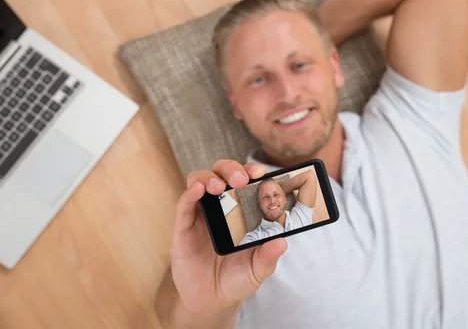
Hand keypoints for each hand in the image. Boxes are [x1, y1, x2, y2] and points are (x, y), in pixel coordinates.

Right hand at [170, 160, 287, 312]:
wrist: (210, 300)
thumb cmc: (237, 278)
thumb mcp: (257, 270)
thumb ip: (268, 257)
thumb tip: (281, 242)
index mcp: (243, 210)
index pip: (247, 181)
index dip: (253, 171)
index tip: (262, 172)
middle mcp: (222, 206)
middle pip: (223, 173)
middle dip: (232, 169)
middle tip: (242, 179)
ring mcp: (202, 214)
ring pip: (201, 180)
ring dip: (210, 177)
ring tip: (219, 187)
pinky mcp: (184, 226)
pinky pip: (184, 204)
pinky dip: (190, 193)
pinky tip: (197, 190)